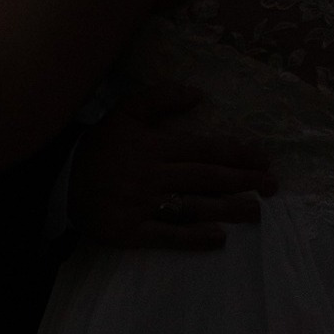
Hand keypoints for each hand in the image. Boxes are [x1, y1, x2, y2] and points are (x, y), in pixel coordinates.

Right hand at [69, 82, 275, 249]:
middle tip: (273, 185)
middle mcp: (153, 175)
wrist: (60, 182)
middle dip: (243, 181)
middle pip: (206, 178)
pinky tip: (218, 238)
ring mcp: (143, 205)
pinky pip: (168, 235)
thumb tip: (198, 95)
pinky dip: (194, 237)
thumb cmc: (100, 146)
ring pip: (194, 206)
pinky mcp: (131, 232)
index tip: (263, 158)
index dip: (236, 154)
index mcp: (154, 145)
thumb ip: (160, 98)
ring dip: (229, 209)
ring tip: (257, 210)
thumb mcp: (125, 111)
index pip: (204, 150)